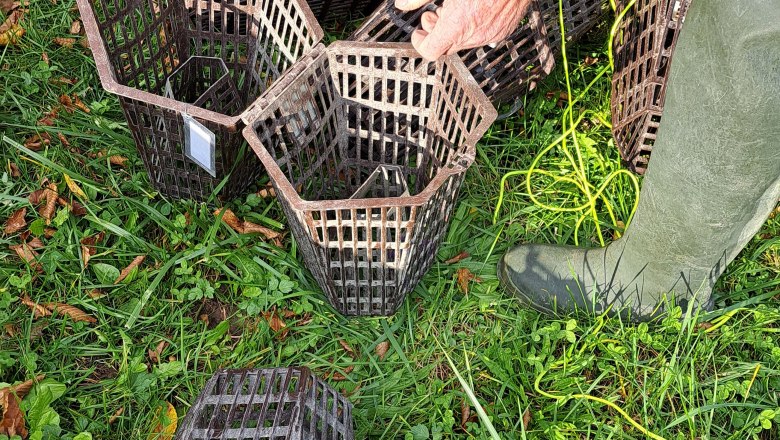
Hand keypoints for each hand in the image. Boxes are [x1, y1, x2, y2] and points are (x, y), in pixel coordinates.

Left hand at [395, 0, 530, 60]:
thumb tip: (402, 4)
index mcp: (458, 24)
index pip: (431, 51)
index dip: (421, 43)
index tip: (419, 34)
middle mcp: (475, 34)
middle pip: (446, 47)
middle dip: (436, 33)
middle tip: (434, 15)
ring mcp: (491, 35)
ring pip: (464, 42)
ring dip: (454, 30)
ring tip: (455, 8)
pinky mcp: (503, 31)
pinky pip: (482, 36)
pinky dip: (472, 27)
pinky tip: (472, 9)